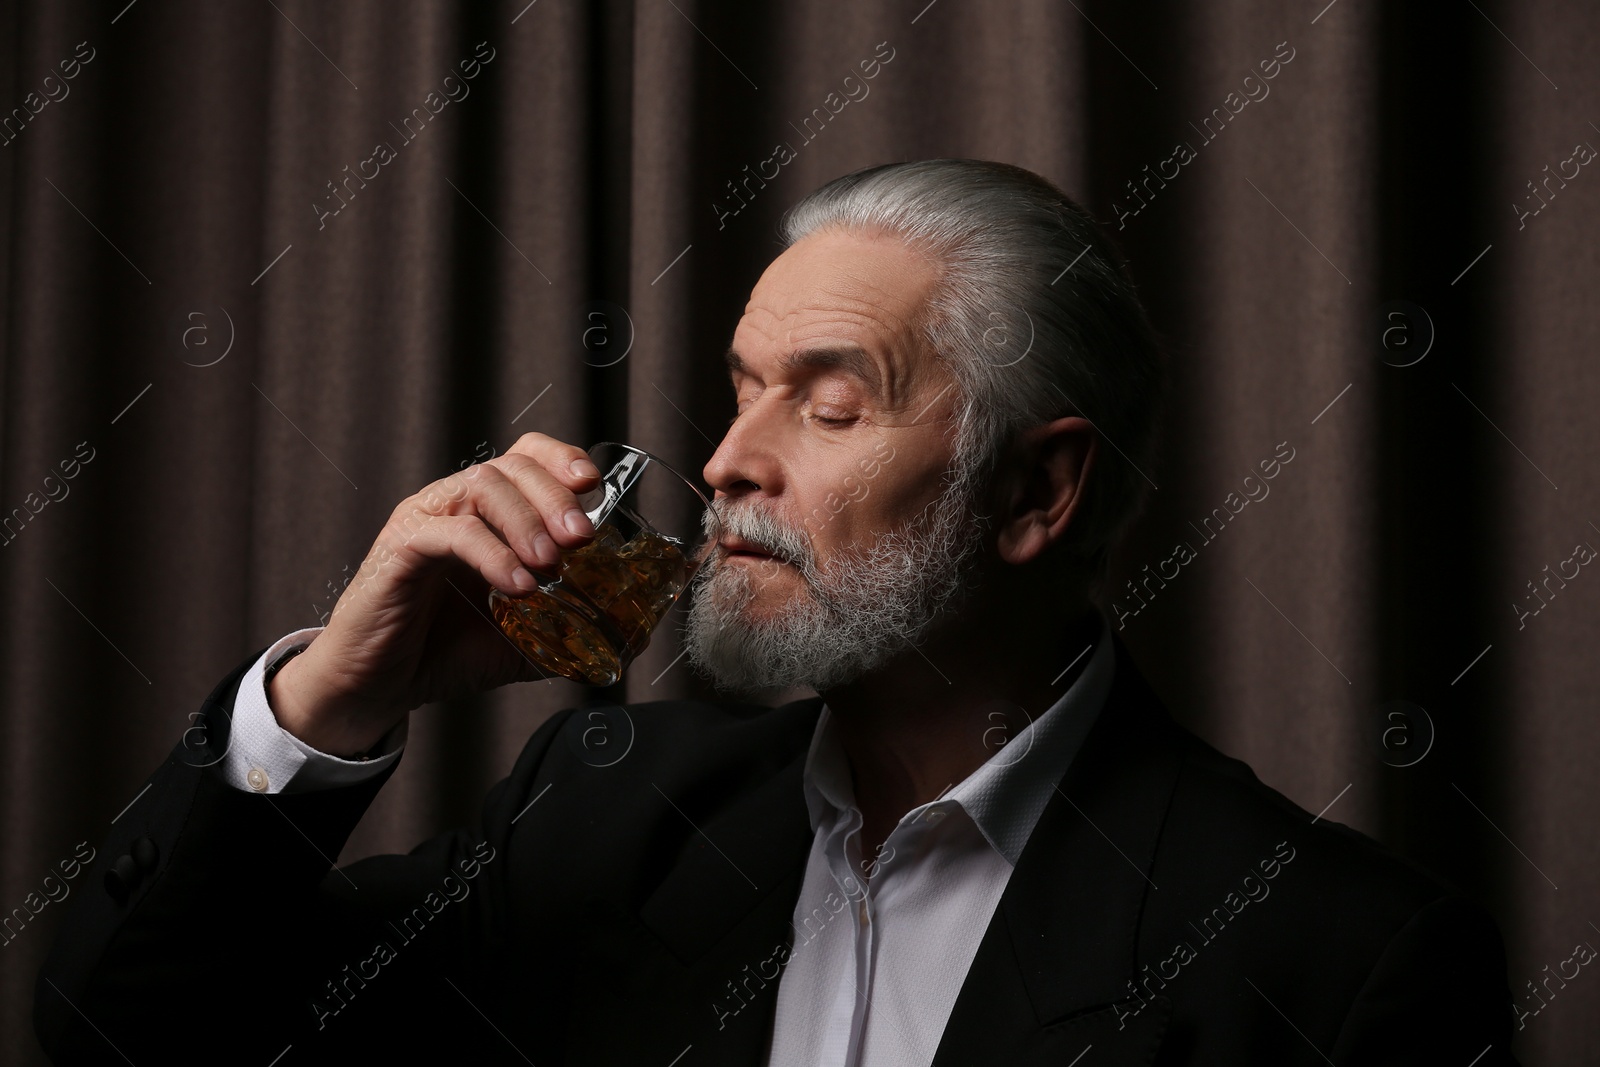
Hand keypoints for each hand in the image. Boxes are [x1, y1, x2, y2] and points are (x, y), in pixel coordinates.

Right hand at [268, 433, 599, 754]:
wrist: (380, 685)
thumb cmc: (447, 650)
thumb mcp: (526, 639)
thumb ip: (574, 628)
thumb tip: (635, 636)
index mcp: (487, 513)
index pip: (526, 456)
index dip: (561, 459)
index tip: (593, 486)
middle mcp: (455, 504)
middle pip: (511, 465)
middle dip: (555, 495)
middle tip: (582, 539)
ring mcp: (425, 520)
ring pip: (481, 486)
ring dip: (526, 520)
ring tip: (550, 564)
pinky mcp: (400, 548)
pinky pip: (450, 532)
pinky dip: (491, 554)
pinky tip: (516, 585)